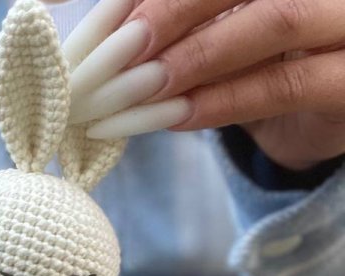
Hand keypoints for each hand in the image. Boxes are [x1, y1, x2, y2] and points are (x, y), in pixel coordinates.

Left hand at [66, 0, 344, 169]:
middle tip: (116, 52)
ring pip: (275, 19)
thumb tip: (104, 29)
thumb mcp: (209, 35)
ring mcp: (344, 23)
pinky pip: (284, 83)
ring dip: (195, 58)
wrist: (312, 120)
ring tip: (140, 87)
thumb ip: (171, 25)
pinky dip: (223, 101)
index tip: (98, 20)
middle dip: (169, 13)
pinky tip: (173, 117)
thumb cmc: (254, 65)